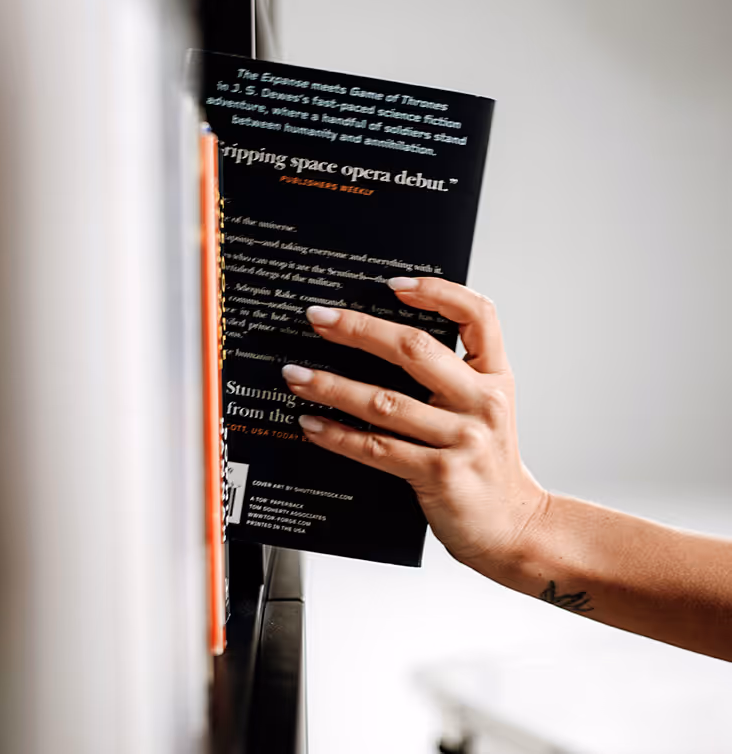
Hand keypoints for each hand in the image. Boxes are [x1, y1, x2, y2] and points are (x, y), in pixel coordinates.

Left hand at [282, 277, 547, 571]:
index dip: (437, 291)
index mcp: (495, 377)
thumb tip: (383, 341)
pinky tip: (312, 424)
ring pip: (385, 402)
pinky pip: (377, 449)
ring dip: (332, 386)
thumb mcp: (487, 409)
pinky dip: (338, 435)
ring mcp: (463, 440)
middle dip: (359, 329)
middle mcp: (483, 402)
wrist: (514, 526)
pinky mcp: (440, 475)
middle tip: (319, 318)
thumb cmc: (488, 463)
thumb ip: (454, 375)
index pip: (479, 315)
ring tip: (296, 375)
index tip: (392, 284)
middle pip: (416, 350)